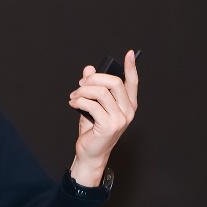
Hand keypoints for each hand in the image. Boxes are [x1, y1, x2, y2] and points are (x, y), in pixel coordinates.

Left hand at [67, 49, 138, 185]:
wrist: (91, 152)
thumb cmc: (93, 130)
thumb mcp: (93, 105)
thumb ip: (93, 87)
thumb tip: (88, 69)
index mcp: (128, 104)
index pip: (132, 82)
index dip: (131, 67)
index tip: (128, 54)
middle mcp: (128, 111)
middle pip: (114, 82)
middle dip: (94, 79)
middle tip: (81, 84)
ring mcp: (120, 119)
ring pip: (101, 92)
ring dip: (83, 91)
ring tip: (74, 96)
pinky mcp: (109, 126)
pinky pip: (92, 104)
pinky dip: (79, 101)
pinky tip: (73, 103)